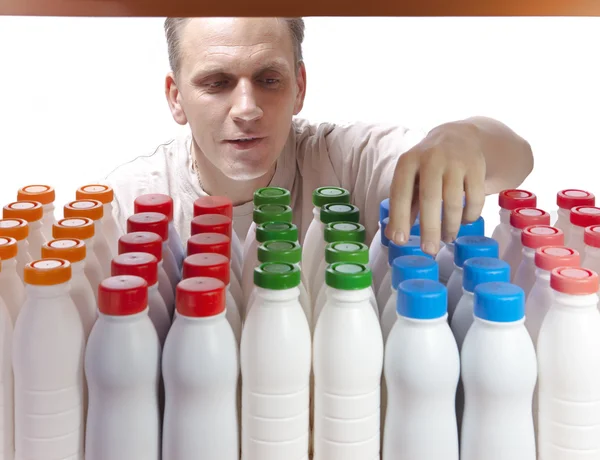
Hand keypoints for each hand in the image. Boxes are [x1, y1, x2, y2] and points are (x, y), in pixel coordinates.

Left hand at [385, 121, 485, 255]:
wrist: (457, 137)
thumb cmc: (427, 167)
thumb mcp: (411, 180)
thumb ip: (403, 206)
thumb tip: (394, 237)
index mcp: (408, 162)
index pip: (401, 193)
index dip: (399, 218)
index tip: (400, 241)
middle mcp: (431, 158)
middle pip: (430, 198)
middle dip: (429, 228)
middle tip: (429, 250)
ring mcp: (456, 161)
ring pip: (454, 201)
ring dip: (450, 226)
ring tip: (447, 238)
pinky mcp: (477, 166)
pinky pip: (475, 198)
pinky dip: (470, 215)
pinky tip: (464, 222)